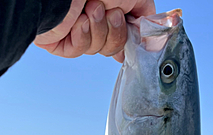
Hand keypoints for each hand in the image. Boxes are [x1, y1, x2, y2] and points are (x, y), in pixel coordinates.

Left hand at [34, 0, 155, 61]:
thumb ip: (145, 11)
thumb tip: (151, 34)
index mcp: (111, 6)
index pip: (128, 33)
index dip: (131, 35)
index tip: (134, 32)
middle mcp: (96, 18)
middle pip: (116, 46)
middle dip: (114, 32)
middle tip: (106, 12)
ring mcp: (79, 30)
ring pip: (99, 49)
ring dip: (97, 30)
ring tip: (87, 11)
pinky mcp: (62, 42)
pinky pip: (80, 51)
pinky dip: (81, 36)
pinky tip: (77, 22)